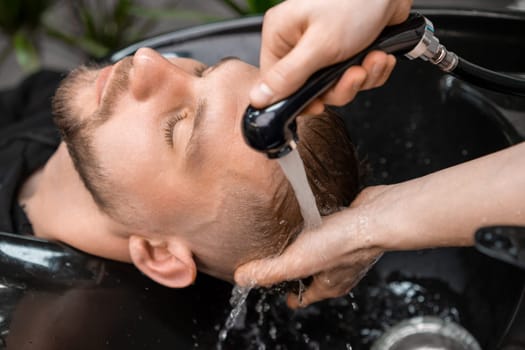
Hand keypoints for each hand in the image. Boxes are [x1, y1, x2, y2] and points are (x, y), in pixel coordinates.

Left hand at [235, 186, 387, 307]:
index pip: (301, 298)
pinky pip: (330, 231)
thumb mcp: (298, 261)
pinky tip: (309, 215)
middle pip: (311, 275)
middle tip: (278, 256)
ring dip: (306, 244)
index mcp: (327, 286)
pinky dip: (319, 226)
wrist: (376, 216)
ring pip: (321, 252)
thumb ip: (268, 272)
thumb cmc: (345, 243)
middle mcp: (338, 270)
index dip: (286, 295)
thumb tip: (243, 278)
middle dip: (294, 267)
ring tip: (291, 233)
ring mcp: (346, 249)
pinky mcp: (349, 227)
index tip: (275, 289)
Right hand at [250, 0, 412, 111]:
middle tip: (355, 73)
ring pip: (336, 84)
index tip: (320, 104)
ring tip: (373, 59)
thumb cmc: (355, 1)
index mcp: (281, 35)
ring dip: (362, 77)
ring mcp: (324, 45)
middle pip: (311, 88)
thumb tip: (258, 98)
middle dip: (340, 86)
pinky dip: (372, 70)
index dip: (301, 99)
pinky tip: (379, 56)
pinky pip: (354, 75)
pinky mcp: (347, 47)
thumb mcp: (319, 45)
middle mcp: (299, 41)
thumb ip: (288, 76)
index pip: (277, 84)